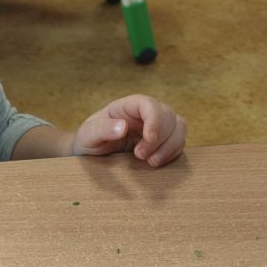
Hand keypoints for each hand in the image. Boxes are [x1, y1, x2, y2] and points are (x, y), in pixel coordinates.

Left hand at [71, 94, 185, 167]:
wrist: (91, 155)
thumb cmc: (88, 141)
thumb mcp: (87, 135)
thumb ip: (101, 129)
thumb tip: (123, 127)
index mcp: (128, 106)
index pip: (148, 104)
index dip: (154, 119)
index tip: (150, 138)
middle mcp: (145, 114)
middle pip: (168, 115)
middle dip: (161, 137)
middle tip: (141, 156)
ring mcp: (157, 127)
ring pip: (179, 127)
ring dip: (171, 146)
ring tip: (152, 162)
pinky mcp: (163, 142)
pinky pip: (179, 142)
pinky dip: (173, 153)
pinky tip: (157, 163)